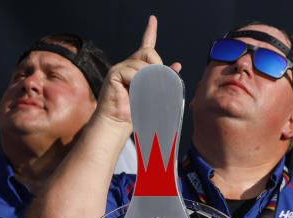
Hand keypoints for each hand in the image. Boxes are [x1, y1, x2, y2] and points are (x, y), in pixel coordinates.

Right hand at [95, 16, 181, 131]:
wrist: (119, 123)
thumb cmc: (137, 111)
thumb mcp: (156, 94)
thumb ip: (165, 79)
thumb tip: (177, 65)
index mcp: (139, 68)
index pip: (146, 45)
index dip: (150, 31)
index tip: (153, 19)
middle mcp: (129, 64)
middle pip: (150, 53)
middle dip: (158, 68)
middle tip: (155, 86)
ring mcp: (121, 67)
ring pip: (144, 66)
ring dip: (149, 82)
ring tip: (143, 95)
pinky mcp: (115, 73)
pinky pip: (134, 73)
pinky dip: (139, 84)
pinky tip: (134, 92)